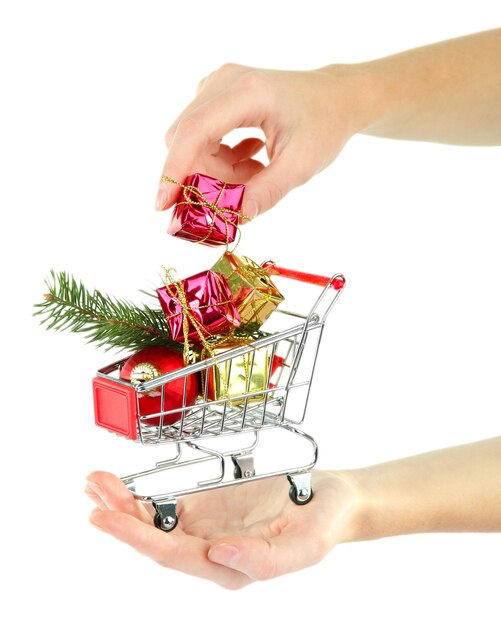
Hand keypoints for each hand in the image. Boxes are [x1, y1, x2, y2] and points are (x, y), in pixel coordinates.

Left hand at [85, 469, 359, 588]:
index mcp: (230, 568)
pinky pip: (166, 505)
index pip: (173, 555)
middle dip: (120, 516)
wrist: (331, 499)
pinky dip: (140, 495)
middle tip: (93, 489)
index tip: (106, 518)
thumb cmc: (323, 522)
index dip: (137, 536)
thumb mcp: (307, 546)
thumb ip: (264, 560)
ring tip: (95, 482)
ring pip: (154, 522)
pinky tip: (119, 485)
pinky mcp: (207, 509)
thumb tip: (217, 555)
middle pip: (155, 538)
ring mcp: (206, 530)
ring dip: (123, 504)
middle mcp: (210, 552)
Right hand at [155, 64, 370, 217]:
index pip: (194, 132)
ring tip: (255, 171)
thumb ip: (266, 191)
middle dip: (203, 176)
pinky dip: (220, 158)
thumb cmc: (324, 125)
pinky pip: (201, 136)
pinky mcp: (217, 95)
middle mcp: (225, 82)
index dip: (174, 170)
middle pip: (187, 139)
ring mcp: (218, 85)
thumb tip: (233, 218)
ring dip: (216, 169)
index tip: (163, 204)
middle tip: (240, 193)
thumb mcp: (301, 165)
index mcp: (247, 92)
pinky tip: (251, 158)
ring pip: (192, 141)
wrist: (337, 98)